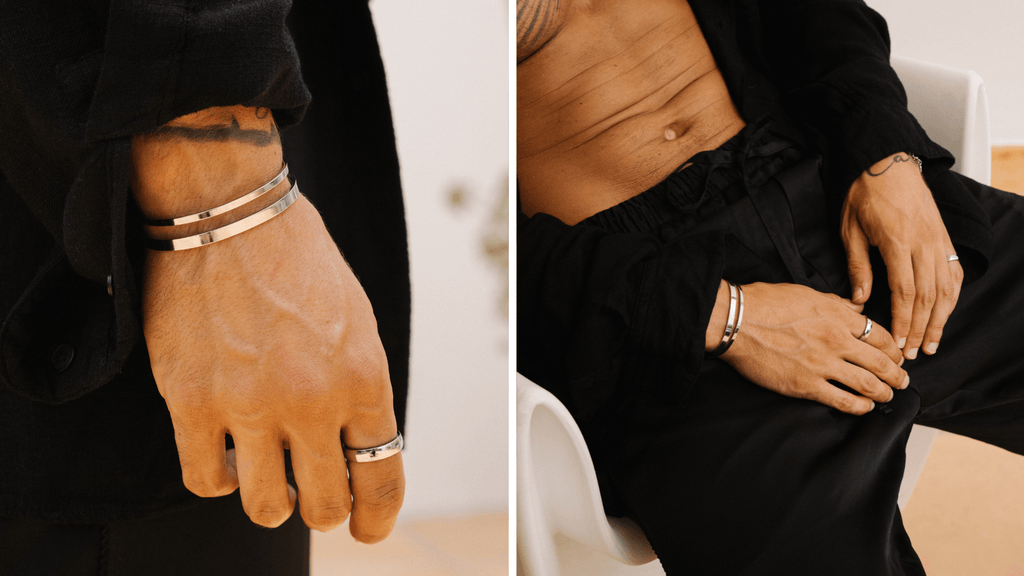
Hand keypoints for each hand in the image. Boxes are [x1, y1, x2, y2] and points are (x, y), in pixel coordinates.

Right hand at [142, 197, 403, 538]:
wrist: (230, 214)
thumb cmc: (297, 260)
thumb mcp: (357, 322)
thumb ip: (360, 388)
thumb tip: (355, 444)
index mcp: (364, 377)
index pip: (381, 477)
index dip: (377, 517)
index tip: (368, 529)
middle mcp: (312, 400)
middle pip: (326, 505)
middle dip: (325, 509)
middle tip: (314, 496)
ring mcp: (250, 405)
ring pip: (266, 507)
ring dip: (272, 503)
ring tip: (268, 477)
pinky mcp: (192, 402)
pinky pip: (204, 480)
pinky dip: (218, 480)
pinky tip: (225, 458)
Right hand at [717, 282, 908, 414]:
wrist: (737, 322)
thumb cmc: (765, 303)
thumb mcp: (807, 293)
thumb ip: (835, 303)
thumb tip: (855, 308)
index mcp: (838, 316)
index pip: (880, 335)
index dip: (894, 348)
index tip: (897, 355)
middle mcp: (837, 340)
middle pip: (880, 362)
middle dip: (897, 374)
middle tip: (903, 380)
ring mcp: (823, 365)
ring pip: (868, 384)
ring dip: (884, 391)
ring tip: (889, 395)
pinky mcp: (806, 385)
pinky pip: (843, 401)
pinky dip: (860, 406)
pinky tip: (865, 407)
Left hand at [841, 153, 962, 359]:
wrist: (887, 161)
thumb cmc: (864, 192)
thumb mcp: (850, 229)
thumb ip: (858, 266)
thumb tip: (858, 300)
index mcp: (897, 242)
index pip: (904, 292)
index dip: (902, 321)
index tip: (898, 343)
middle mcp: (924, 243)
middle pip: (927, 296)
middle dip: (920, 328)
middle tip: (912, 354)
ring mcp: (938, 240)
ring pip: (945, 287)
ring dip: (939, 319)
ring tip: (930, 343)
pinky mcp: (944, 236)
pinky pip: (954, 271)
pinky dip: (951, 296)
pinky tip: (944, 313)